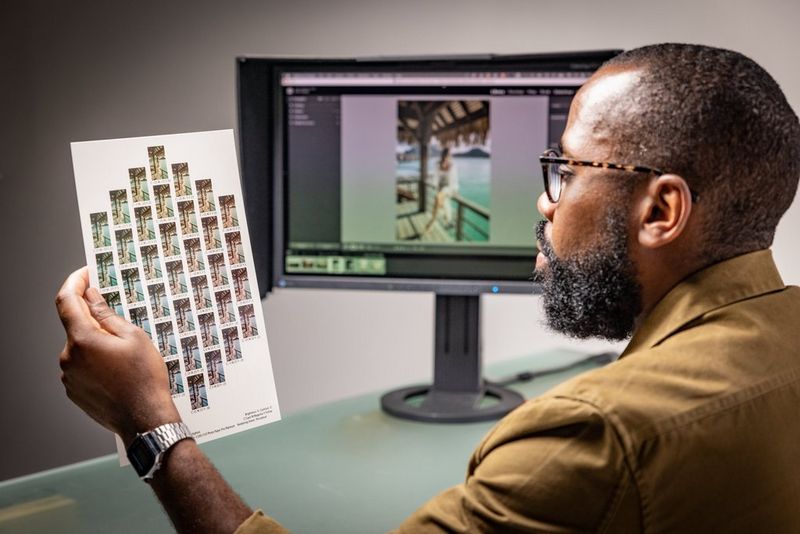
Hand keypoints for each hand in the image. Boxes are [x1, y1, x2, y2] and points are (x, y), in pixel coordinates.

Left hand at [56, 267, 180, 444]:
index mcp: (82, 340)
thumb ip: (107, 315)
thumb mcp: (133, 338)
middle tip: (120, 317)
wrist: (145, 419)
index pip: (66, 301)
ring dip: (96, 342)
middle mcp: (69, 357)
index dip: (74, 282)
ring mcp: (69, 376)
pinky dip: (95, 361)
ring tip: (126, 353)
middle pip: (75, 325)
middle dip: (94, 317)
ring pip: (80, 347)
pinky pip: (81, 367)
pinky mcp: (74, 391)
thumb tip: (91, 297)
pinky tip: (118, 369)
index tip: (85, 273)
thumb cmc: (144, 379)